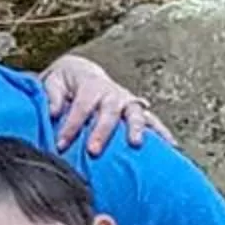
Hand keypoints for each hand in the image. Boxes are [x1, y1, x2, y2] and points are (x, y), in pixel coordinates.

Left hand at [41, 56, 168, 155]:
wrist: (83, 74)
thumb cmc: (66, 83)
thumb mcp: (53, 82)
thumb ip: (52, 96)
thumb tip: (53, 112)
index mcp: (90, 86)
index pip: (80, 107)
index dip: (71, 126)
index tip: (60, 145)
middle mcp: (112, 93)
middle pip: (109, 112)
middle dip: (102, 131)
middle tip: (93, 151)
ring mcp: (128, 102)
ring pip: (136, 114)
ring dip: (136, 130)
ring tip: (137, 145)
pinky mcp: (138, 111)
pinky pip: (153, 122)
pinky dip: (162, 133)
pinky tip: (171, 148)